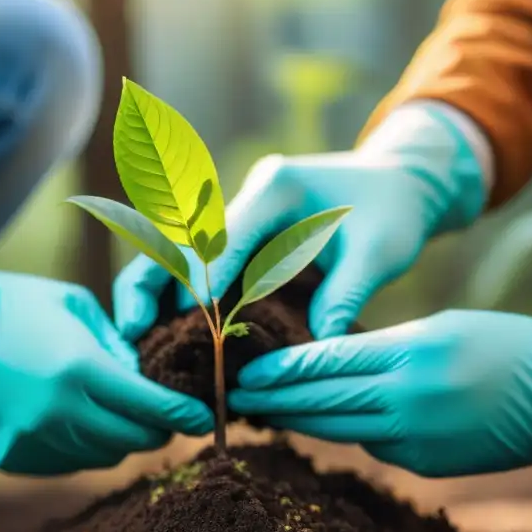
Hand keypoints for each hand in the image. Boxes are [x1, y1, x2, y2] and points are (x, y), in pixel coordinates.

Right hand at [0, 264, 213, 474]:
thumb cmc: (18, 306)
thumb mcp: (79, 309)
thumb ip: (118, 348)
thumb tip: (146, 381)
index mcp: (81, 369)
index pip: (152, 407)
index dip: (184, 416)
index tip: (204, 419)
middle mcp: (60, 413)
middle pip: (132, 440)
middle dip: (156, 430)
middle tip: (165, 419)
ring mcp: (33, 440)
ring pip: (102, 457)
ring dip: (118, 440)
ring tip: (115, 416)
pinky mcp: (10, 458)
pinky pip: (65, 465)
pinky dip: (80, 448)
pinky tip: (74, 423)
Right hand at [114, 103, 486, 340]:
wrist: (400, 184)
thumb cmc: (394, 212)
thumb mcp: (382, 253)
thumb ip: (347, 295)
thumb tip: (317, 347)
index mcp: (278, 187)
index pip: (226, 235)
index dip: (203, 279)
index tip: (188, 320)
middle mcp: (249, 193)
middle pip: (185, 237)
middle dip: (155, 282)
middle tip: (131, 329)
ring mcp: (242, 211)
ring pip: (182, 250)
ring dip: (158, 289)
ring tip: (133, 334)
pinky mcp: (244, 232)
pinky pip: (203, 262)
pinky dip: (182, 293)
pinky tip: (166, 330)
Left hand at [228, 310, 531, 476]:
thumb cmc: (504, 344)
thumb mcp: (439, 327)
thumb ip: (384, 349)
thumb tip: (334, 369)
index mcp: (409, 352)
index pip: (326, 362)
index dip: (281, 372)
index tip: (246, 374)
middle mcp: (406, 399)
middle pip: (323, 403)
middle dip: (277, 402)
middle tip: (238, 399)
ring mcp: (416, 438)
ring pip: (340, 430)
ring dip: (302, 422)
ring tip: (269, 413)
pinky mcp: (427, 465)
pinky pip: (374, 446)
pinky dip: (350, 432)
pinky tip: (328, 425)